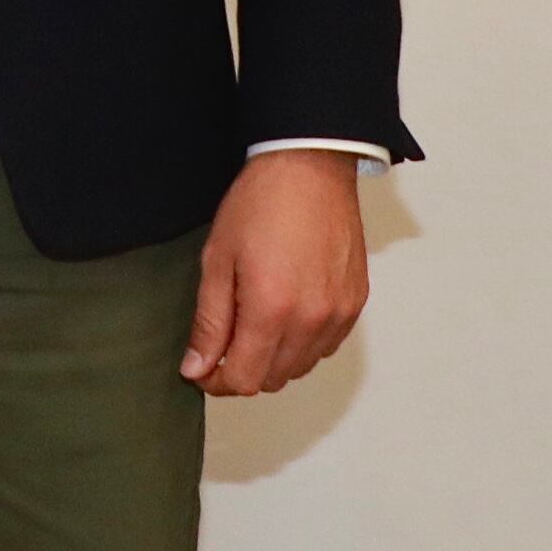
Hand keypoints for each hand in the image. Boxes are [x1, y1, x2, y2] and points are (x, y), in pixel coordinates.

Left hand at [181, 148, 368, 396]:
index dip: (216, 381)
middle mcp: (312, 320)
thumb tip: (197, 368)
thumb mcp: (217, 259)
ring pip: (300, 367)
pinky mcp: (355, 304)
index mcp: (272, 310)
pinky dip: (301, 342)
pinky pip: (325, 346)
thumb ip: (209, 322)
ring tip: (252, 320)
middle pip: (273, 379)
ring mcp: (339, 314)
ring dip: (272, 358)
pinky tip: (284, 312)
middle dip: (242, 369)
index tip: (200, 368)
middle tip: (221, 342)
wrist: (310, 168)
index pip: (244, 380)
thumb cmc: (260, 204)